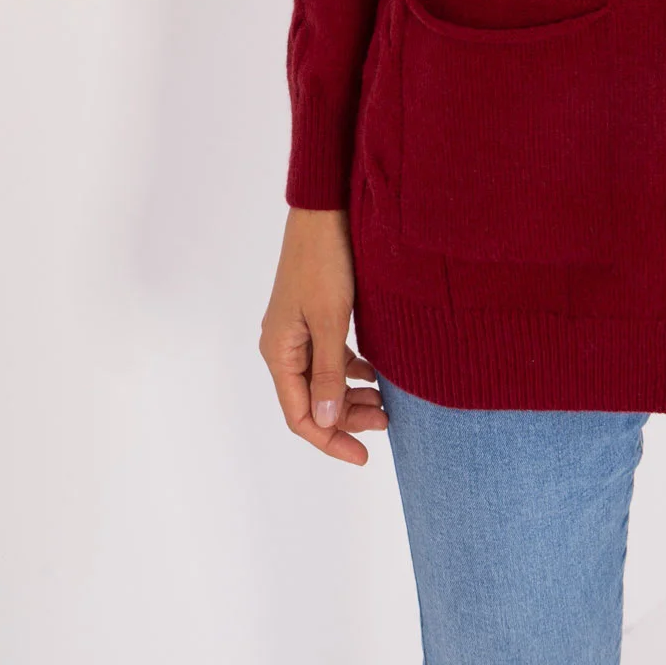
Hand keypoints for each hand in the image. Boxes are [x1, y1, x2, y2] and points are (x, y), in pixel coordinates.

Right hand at [260, 206, 387, 465]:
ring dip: (351, 395)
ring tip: (386, 402)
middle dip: (346, 417)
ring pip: (323, 380)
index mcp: (279, 352)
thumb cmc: (326, 261)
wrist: (325, 209)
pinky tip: (375, 373)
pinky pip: (330, 357)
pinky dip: (351, 370)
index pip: (300, 416)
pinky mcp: (313, 315)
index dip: (330, 440)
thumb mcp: (331, 320)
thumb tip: (323, 422)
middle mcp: (283, 346)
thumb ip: (328, 374)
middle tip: (386, 422)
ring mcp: (298, 331)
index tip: (364, 456)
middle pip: (312, 401)